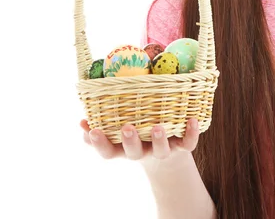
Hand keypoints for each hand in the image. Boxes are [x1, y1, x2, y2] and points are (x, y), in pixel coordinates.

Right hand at [80, 118, 199, 170]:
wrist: (169, 155)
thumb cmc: (139, 135)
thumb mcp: (119, 133)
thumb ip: (101, 125)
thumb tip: (82, 120)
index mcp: (125, 149)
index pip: (108, 151)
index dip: (99, 143)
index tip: (92, 130)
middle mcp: (143, 152)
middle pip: (133, 152)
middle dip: (129, 140)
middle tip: (126, 127)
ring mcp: (163, 151)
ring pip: (160, 150)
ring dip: (158, 139)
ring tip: (157, 126)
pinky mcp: (182, 148)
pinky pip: (188, 143)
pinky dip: (191, 133)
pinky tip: (192, 120)